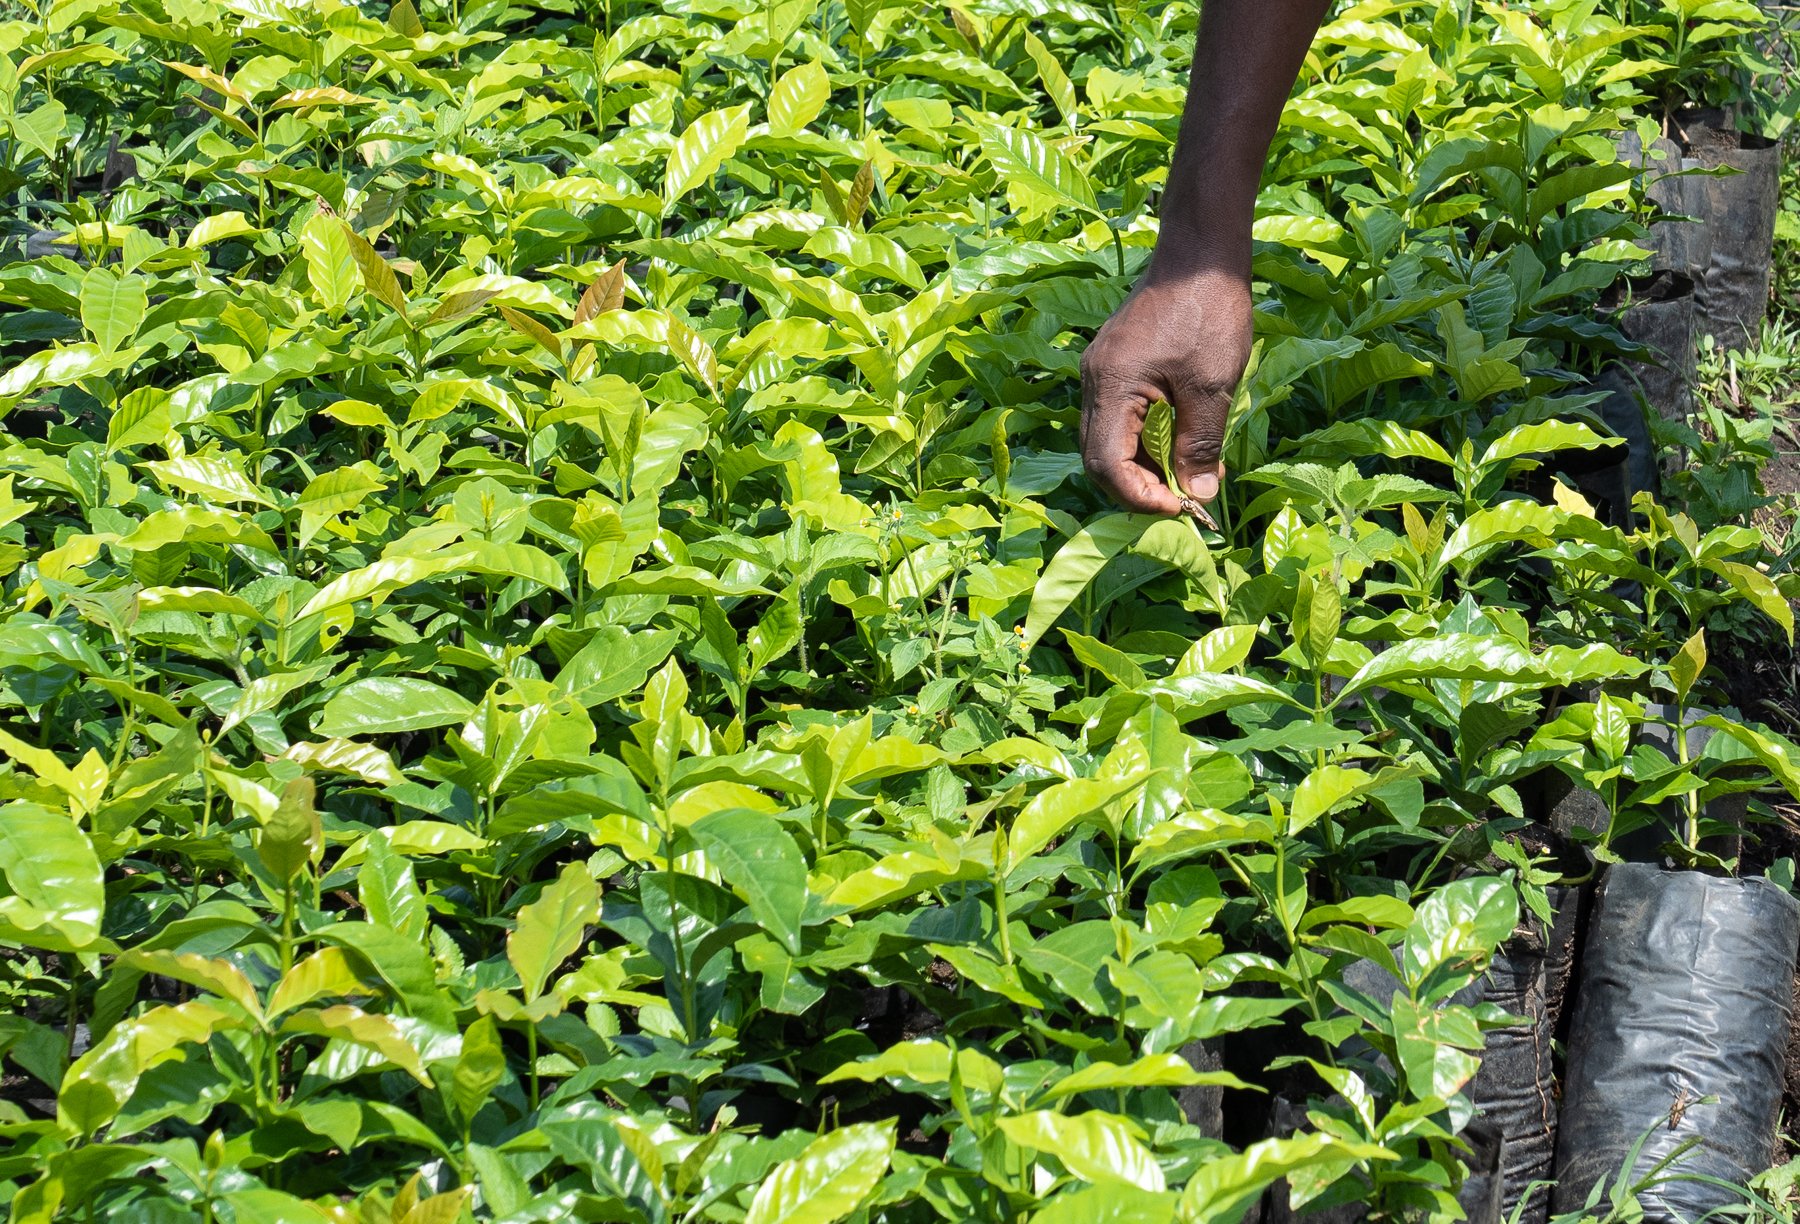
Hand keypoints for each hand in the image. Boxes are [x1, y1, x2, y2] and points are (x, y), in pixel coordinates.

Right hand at [1079, 262, 1252, 514]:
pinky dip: (1145, 438)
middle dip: (1139, 487)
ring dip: (1143, 464)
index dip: (1139, 496)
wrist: (1200, 252)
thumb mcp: (1212, 385)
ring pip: (1108, 439)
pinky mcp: (1115, 364)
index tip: (1180, 507)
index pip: (1105, 465)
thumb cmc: (1208, 311)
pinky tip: (1178, 439)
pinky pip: (1119, 416)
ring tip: (1187, 472)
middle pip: (1098, 458)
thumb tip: (1198, 494)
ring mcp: (1101, 371)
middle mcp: (1093, 381)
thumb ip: (1201, 444)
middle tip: (1184, 498)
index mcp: (1110, 386)